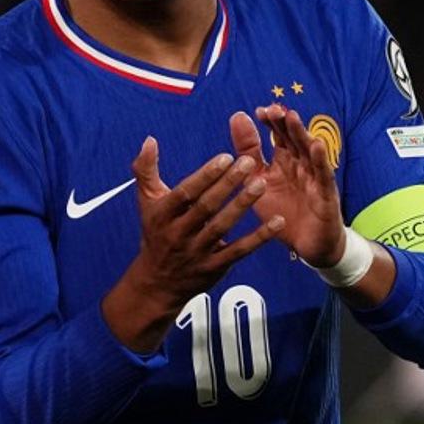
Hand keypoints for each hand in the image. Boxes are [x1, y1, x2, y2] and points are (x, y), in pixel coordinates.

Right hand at [102, 136, 283, 351]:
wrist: (156, 284)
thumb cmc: (156, 234)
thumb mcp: (147, 203)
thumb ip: (146, 170)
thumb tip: (150, 140)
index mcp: (163, 214)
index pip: (186, 192)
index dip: (206, 175)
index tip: (226, 157)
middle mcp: (179, 233)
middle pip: (206, 207)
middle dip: (228, 184)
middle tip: (249, 163)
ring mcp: (197, 252)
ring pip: (222, 226)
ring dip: (242, 205)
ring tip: (261, 184)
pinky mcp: (215, 267)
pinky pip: (239, 251)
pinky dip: (259, 237)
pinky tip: (277, 221)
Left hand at [229, 106, 345, 266]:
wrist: (307, 246)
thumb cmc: (284, 213)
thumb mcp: (259, 181)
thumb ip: (248, 152)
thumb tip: (237, 116)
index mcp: (285, 162)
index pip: (279, 136)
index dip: (271, 123)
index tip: (259, 112)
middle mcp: (301, 165)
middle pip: (294, 139)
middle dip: (285, 124)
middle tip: (274, 110)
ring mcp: (315, 178)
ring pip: (309, 152)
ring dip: (301, 134)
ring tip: (292, 118)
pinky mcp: (326, 194)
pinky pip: (324, 174)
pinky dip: (320, 159)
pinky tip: (316, 146)